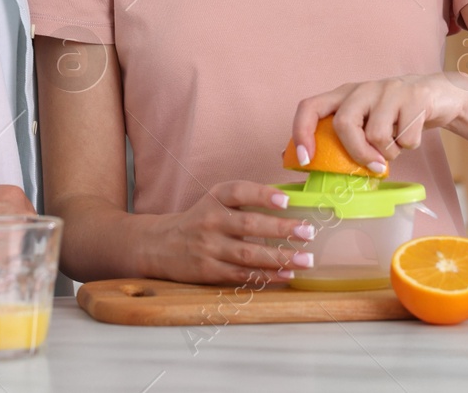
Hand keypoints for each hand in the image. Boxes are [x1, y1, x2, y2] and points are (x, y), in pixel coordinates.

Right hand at [145, 181, 313, 285]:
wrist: (160, 245)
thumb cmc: (199, 220)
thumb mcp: (215, 201)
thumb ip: (246, 199)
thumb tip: (292, 199)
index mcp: (214, 198)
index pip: (239, 191)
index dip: (262, 194)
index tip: (286, 200)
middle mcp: (210, 221)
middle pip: (248, 225)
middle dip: (281, 230)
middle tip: (308, 232)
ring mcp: (209, 248)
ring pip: (248, 254)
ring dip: (280, 258)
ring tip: (305, 259)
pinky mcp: (209, 271)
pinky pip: (241, 275)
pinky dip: (266, 276)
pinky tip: (286, 275)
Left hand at [292, 74, 466, 171]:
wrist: (441, 95)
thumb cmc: (397, 115)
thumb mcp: (368, 120)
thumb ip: (346, 136)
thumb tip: (316, 165)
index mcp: (346, 94)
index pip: (310, 107)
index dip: (302, 132)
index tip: (305, 160)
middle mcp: (364, 88)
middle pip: (344, 124)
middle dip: (357, 152)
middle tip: (374, 166)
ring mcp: (389, 90)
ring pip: (377, 135)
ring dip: (389, 152)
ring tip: (397, 144)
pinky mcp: (415, 97)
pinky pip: (406, 138)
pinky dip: (410, 146)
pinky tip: (413, 134)